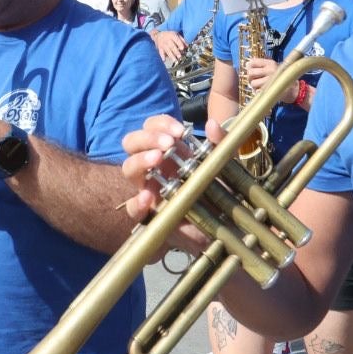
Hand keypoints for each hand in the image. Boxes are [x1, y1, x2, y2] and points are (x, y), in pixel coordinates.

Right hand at [119, 114, 215, 254]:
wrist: (221, 228)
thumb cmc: (218, 191)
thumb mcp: (224, 165)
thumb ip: (221, 143)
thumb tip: (212, 124)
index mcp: (167, 151)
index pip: (151, 128)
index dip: (161, 124)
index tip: (180, 131)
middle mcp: (152, 167)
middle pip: (132, 142)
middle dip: (148, 138)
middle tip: (168, 145)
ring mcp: (147, 189)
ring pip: (128, 168)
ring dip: (140, 160)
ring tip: (157, 159)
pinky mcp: (148, 215)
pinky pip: (132, 208)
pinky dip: (136, 202)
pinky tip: (147, 198)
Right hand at [154, 31, 187, 62]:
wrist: (158, 34)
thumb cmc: (169, 35)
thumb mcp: (176, 34)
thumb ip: (182, 40)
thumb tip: (187, 46)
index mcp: (172, 36)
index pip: (176, 40)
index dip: (179, 44)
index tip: (182, 48)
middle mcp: (167, 40)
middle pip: (172, 46)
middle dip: (176, 52)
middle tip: (180, 56)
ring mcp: (163, 44)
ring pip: (167, 50)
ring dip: (171, 56)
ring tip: (175, 60)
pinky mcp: (160, 48)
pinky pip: (161, 52)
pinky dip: (162, 56)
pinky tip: (164, 60)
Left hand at [242, 57, 296, 103]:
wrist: (294, 90)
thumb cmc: (283, 77)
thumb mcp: (275, 67)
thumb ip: (263, 65)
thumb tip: (248, 64)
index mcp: (270, 63)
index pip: (253, 62)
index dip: (249, 66)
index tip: (251, 70)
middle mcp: (270, 70)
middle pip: (250, 73)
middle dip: (250, 77)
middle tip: (254, 80)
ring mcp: (270, 80)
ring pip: (253, 83)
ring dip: (254, 86)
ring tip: (260, 86)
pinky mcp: (269, 90)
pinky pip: (257, 91)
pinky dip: (258, 92)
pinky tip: (262, 91)